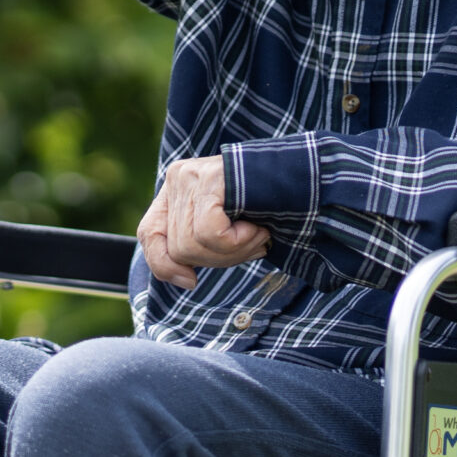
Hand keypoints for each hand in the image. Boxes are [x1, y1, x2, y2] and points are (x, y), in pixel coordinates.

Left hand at [136, 156, 269, 288]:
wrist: (306, 183)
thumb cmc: (267, 212)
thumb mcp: (226, 234)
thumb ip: (199, 248)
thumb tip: (183, 279)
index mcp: (177, 191)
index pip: (149, 233)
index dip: (163, 264)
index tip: (191, 282)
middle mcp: (178, 178)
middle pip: (178, 248)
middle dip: (218, 258)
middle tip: (249, 241)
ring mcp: (191, 174)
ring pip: (193, 245)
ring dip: (234, 250)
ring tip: (256, 231)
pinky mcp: (209, 177)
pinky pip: (210, 232)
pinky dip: (238, 240)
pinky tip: (257, 225)